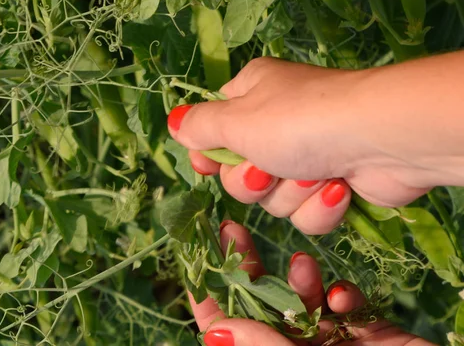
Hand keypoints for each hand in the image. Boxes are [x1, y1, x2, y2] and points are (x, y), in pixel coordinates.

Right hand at [167, 57, 433, 234]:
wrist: (381, 139)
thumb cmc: (299, 121)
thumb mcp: (235, 119)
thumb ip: (198, 126)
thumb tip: (173, 122)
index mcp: (252, 94)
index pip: (212, 128)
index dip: (210, 154)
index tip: (210, 164)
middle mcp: (278, 122)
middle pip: (240, 174)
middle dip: (254, 181)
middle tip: (268, 168)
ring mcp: (308, 153)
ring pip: (273, 198)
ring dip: (291, 192)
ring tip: (315, 172)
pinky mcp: (334, 182)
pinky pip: (306, 211)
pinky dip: (319, 205)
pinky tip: (337, 187)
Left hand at [190, 220, 435, 345]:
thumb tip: (214, 333)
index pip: (229, 333)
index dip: (209, 299)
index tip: (197, 259)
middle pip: (260, 309)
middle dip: (246, 271)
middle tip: (230, 229)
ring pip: (302, 303)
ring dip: (299, 282)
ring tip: (303, 265)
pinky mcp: (368, 335)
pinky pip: (345, 307)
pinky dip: (342, 296)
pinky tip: (346, 296)